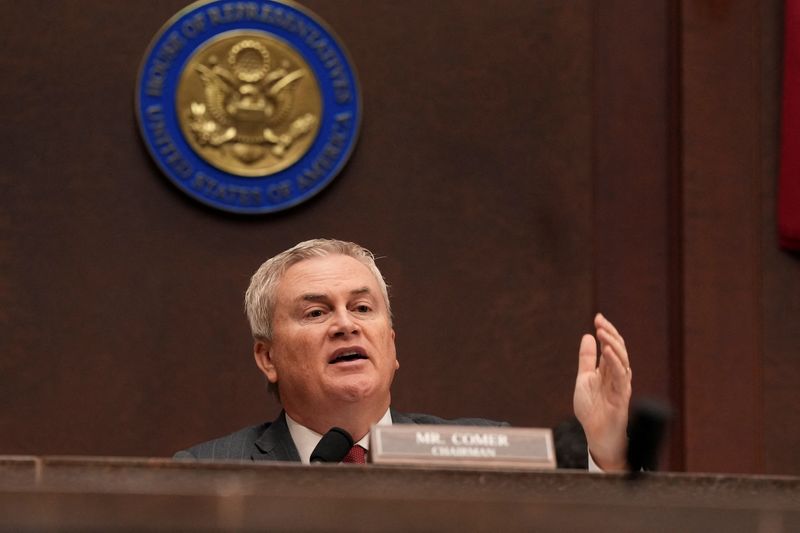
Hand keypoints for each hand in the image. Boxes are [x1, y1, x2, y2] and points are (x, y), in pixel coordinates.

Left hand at [573, 313, 631, 470]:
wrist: (596, 435)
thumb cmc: (592, 409)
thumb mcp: (584, 379)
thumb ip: (587, 359)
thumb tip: (587, 336)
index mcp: (609, 370)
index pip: (611, 345)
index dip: (606, 331)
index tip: (598, 317)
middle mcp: (617, 375)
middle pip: (618, 349)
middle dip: (610, 333)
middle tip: (600, 321)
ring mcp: (621, 385)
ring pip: (622, 360)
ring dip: (612, 344)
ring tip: (602, 332)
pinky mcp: (622, 396)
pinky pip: (620, 376)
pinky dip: (614, 362)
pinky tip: (607, 351)